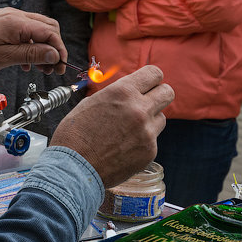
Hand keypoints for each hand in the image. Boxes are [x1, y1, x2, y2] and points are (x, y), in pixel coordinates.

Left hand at [0, 8, 67, 76]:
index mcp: (16, 22)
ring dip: (43, 49)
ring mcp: (8, 18)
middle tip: (53, 68)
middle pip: (48, 27)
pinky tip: (26, 63)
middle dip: (53, 48)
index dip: (59, 50)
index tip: (62, 66)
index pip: (50, 32)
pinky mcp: (3, 24)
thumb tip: (55, 54)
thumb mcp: (5, 58)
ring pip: (37, 30)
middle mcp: (14, 16)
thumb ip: (32, 54)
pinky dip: (31, 46)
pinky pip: (25, 32)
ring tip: (41, 68)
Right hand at [50, 66, 173, 187]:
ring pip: (161, 118)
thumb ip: (114, 95)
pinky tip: (123, 148)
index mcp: (122, 92)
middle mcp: (139, 109)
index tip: (147, 85)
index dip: (151, 78)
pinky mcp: (149, 152)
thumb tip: (127, 92)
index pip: (154, 73)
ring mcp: (147, 132)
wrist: (73, 168)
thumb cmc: (75, 135)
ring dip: (150, 121)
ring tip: (128, 130)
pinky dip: (142, 143)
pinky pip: (153, 141)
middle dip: (159, 95)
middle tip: (148, 102)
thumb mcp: (91, 103)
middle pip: (168, 92)